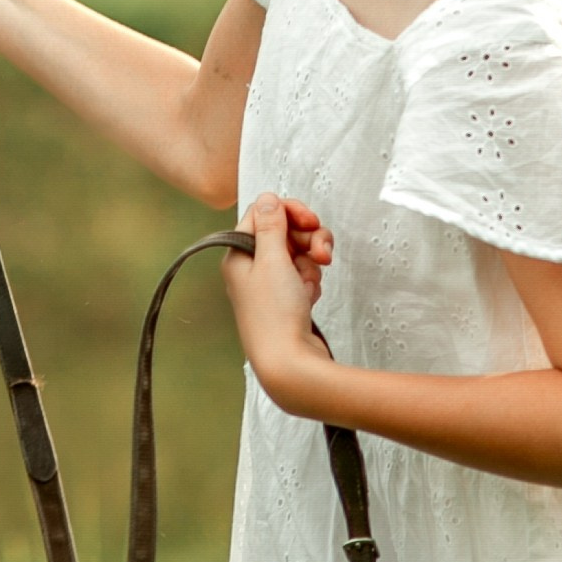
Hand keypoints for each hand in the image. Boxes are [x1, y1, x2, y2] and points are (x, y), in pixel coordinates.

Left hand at [223, 193, 335, 417]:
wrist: (289, 364)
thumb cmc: (275, 314)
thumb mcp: (272, 260)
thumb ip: (271, 225)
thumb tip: (267, 198)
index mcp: (239, 255)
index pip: (263, 215)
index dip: (290, 213)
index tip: (311, 220)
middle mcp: (250, 268)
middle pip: (284, 233)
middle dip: (308, 239)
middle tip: (322, 254)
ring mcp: (269, 285)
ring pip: (297, 254)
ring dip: (311, 262)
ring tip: (311, 282)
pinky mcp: (286, 300)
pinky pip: (303, 276)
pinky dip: (310, 281)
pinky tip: (309, 297)